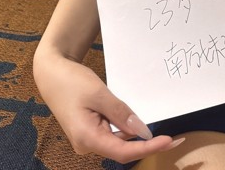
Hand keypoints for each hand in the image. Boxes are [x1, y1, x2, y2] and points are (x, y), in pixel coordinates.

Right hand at [33, 52, 182, 162]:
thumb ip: (120, 113)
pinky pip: (111, 133)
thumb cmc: (71, 81)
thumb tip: (142, 131)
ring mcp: (87, 138)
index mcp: (87, 138)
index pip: (123, 151)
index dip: (148, 148)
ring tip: (159, 130)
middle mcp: (86, 144)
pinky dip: (125, 129)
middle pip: (122, 150)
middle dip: (147, 145)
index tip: (168, 141)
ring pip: (117, 142)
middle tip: (173, 137)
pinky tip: (135, 122)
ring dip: (136, 136)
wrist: (50, 73)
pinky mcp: (89, 130)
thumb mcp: (99, 94)